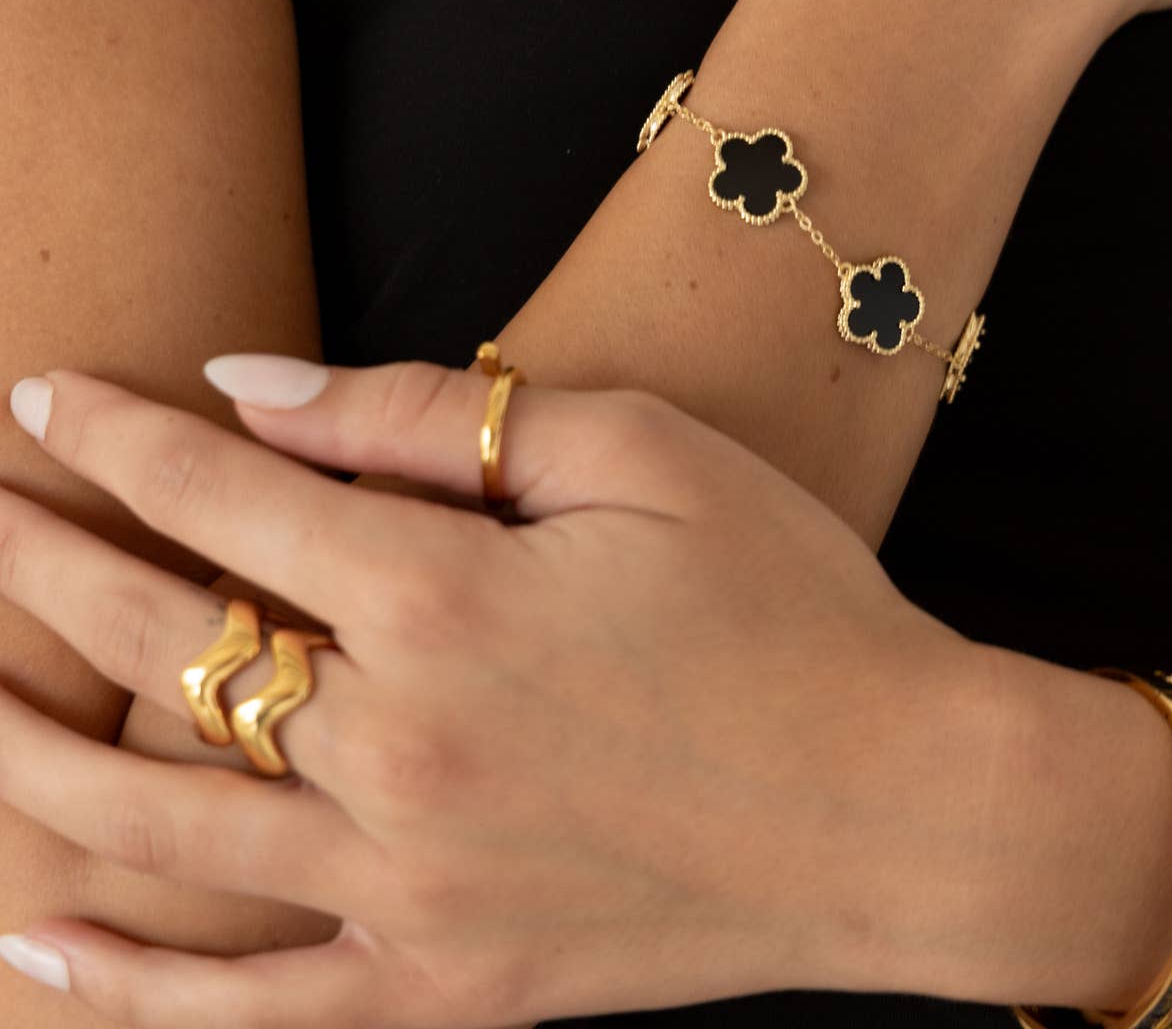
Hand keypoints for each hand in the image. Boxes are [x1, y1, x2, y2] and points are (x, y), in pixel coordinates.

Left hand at [0, 357, 976, 1026]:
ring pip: (152, 833)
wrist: (898, 804)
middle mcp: (400, 750)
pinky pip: (245, 1006)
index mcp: (450, 600)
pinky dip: (125, 981)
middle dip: (38, 568)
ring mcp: (412, 889)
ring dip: (23, 760)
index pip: (225, 500)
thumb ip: (434, 417)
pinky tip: (37, 939)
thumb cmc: (789, 603)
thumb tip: (257, 390)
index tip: (46, 396)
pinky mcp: (447, 985)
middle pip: (159, 651)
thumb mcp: (640, 455)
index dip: (120, 439)